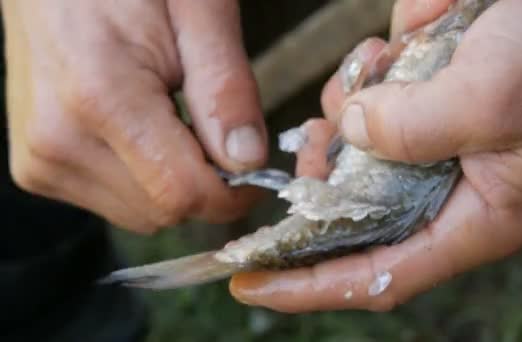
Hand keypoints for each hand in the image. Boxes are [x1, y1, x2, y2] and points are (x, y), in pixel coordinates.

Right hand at [3, 0, 267, 232]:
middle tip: (209, 124)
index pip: (182, 194)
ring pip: (143, 214)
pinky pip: (115, 202)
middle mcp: (58, 141)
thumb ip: (226, 89)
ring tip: (169, 117)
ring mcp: (41, 158)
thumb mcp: (199, 11)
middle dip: (205, 181)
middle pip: (165, 210)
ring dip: (173, 181)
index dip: (233, 192)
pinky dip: (143, 179)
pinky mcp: (36, 166)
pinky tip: (141, 130)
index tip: (254, 167)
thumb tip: (248, 161)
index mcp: (101, 97)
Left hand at [229, 0, 521, 311]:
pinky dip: (360, 79)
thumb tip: (354, 127)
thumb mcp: (497, 96)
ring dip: (342, 115)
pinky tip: (383, 52)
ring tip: (367, 76)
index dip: (310, 285)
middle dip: (318, 180)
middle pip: (354, 211)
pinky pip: (370, 101)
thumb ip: (417, 127)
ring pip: (355, 150)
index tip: (248, 281)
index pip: (380, 274)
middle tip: (311, 141)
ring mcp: (437, 142)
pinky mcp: (428, 99)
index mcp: (477, 217)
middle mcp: (450, 189)